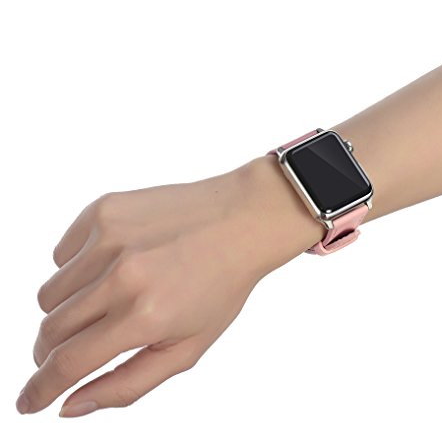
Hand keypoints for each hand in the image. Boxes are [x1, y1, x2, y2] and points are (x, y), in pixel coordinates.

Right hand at [16, 155, 323, 416]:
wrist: (241, 219)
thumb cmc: (221, 285)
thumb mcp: (187, 348)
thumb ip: (127, 384)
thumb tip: (70, 406)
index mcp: (145, 314)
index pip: (67, 363)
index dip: (39, 389)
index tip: (27, 401)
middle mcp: (121, 273)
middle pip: (50, 329)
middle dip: (53, 351)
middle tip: (75, 349)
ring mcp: (109, 236)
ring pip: (50, 293)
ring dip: (68, 308)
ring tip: (110, 297)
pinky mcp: (104, 208)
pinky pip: (63, 254)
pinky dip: (78, 268)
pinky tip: (115, 262)